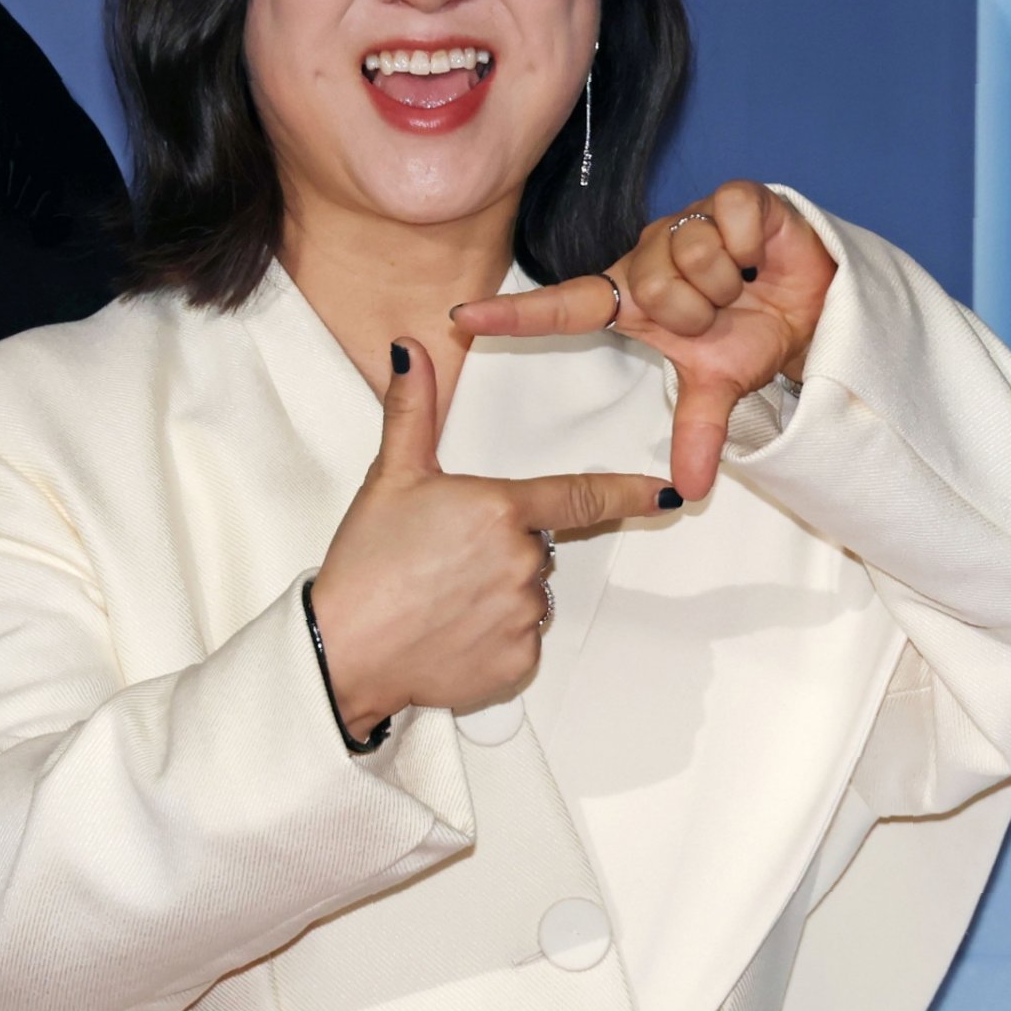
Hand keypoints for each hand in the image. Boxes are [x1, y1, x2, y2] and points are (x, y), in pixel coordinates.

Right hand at [310, 339, 672, 740]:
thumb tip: (411, 349)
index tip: (666, 494)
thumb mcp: (390, 478)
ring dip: (499, 595)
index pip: (580, 495)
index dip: (627, 493)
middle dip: (504, 550)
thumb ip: (412, 410)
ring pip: (529, 595)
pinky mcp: (518, 661)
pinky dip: (493, 639)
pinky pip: (520, 642)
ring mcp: (524, 615)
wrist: (344, 651)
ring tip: (442, 600)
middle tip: (446, 561)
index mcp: (500, 508)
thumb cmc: (366, 563)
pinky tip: (449, 634)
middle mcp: (523, 561)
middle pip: (537, 547)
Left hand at [451, 181, 835, 503]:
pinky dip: (751, 246)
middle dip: (699, 315)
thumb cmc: (752, 332)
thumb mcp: (720, 384)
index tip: (461, 318)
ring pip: (691, 261)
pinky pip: (727, 224)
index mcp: (631, 300)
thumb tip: (688, 492)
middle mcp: (647, 256)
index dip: (514, 315)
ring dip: (728, 285)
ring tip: (743, 283)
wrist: (815, 299)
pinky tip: (759, 252)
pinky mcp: (729, 197)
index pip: (564, 308)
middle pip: (654, 292)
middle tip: (721, 314)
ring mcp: (685, 221)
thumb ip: (697, 430)